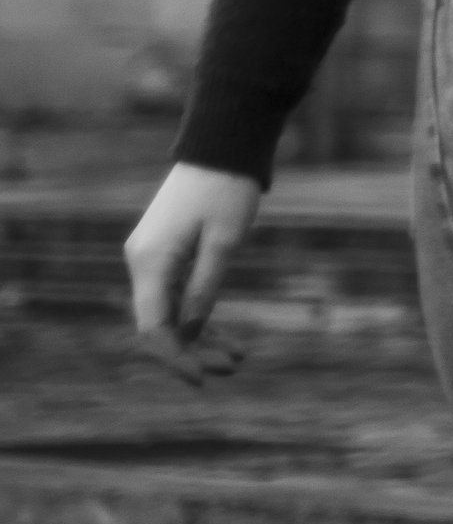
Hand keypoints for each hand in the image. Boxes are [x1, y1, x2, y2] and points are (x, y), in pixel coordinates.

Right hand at [124, 163, 261, 380]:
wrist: (222, 144)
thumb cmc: (226, 188)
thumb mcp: (223, 241)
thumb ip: (205, 288)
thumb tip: (191, 332)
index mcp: (149, 261)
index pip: (152, 326)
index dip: (175, 358)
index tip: (204, 379)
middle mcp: (143, 261)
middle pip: (160, 324)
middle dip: (193, 351)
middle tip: (234, 367)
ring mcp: (153, 257)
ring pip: (171, 313)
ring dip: (201, 337)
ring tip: (239, 358)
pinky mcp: (167, 252)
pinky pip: (178, 295)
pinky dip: (199, 315)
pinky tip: (228, 337)